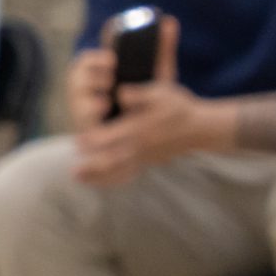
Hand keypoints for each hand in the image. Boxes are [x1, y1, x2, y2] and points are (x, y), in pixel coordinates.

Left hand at [72, 16, 218, 185]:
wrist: (201, 128)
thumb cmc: (178, 108)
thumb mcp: (160, 93)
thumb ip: (139, 94)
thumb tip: (120, 93)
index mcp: (140, 128)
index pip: (113, 137)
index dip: (94, 140)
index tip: (79, 141)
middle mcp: (140, 146)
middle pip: (112, 159)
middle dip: (93, 165)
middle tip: (74, 170)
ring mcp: (145, 156)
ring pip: (118, 169)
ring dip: (98, 175)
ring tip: (78, 178)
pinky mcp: (148, 161)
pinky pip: (127, 173)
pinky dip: (111, 178)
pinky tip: (97, 182)